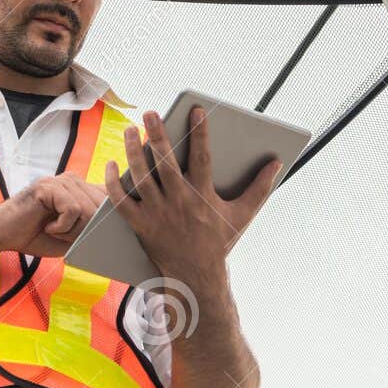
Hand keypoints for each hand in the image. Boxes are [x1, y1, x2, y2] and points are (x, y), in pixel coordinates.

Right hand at [0, 172, 106, 258]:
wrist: (4, 234)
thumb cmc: (38, 235)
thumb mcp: (73, 235)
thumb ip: (93, 228)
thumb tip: (115, 230)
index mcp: (81, 188)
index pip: (110, 198)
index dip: (108, 219)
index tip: (98, 234)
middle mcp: (74, 180)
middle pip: (101, 208)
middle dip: (85, 230)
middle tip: (63, 235)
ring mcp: (61, 181)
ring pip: (88, 210)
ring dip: (71, 230)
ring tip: (54, 230)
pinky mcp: (49, 186)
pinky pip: (72, 209)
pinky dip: (62, 226)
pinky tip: (48, 226)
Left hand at [105, 106, 279, 284]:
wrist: (196, 276)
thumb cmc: (219, 242)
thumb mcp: (242, 214)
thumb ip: (260, 187)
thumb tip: (276, 164)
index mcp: (203, 196)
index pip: (202, 158)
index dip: (200, 133)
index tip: (196, 110)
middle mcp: (179, 202)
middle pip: (165, 162)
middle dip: (157, 135)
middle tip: (150, 113)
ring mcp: (157, 213)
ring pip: (141, 177)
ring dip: (133, 152)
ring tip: (130, 131)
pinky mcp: (140, 224)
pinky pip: (121, 200)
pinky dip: (113, 182)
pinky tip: (111, 164)